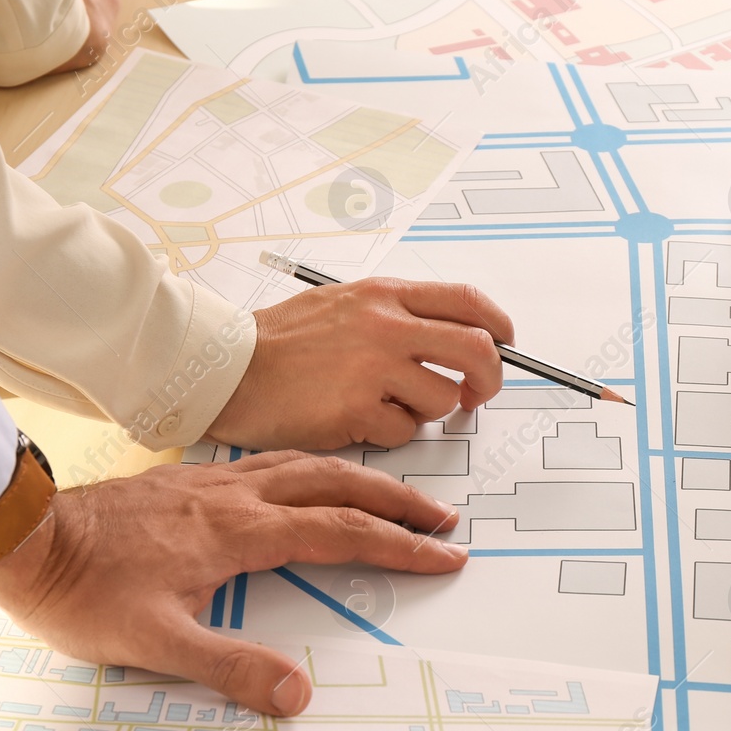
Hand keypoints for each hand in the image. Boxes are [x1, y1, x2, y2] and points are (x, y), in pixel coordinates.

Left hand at [0, 450, 469, 716]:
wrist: (24, 538)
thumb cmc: (82, 591)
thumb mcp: (155, 644)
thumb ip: (231, 668)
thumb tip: (297, 693)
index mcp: (238, 531)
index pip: (341, 533)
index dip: (398, 546)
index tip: (442, 556)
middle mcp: (235, 496)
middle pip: (337, 484)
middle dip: (397, 501)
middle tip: (441, 520)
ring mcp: (213, 482)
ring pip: (307, 465)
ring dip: (360, 478)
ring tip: (394, 494)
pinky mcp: (191, 480)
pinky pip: (272, 461)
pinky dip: (313, 466)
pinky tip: (310, 477)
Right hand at [209, 277, 515, 450]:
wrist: (226, 368)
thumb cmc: (279, 342)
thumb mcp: (342, 304)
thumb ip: (395, 315)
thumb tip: (450, 336)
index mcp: (384, 295)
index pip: (468, 302)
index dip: (499, 326)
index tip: (505, 344)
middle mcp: (385, 326)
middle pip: (477, 350)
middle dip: (489, 380)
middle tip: (476, 396)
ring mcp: (373, 368)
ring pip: (442, 398)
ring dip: (425, 412)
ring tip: (386, 406)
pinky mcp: (357, 409)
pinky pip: (403, 431)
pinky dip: (388, 434)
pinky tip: (356, 420)